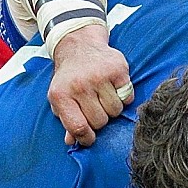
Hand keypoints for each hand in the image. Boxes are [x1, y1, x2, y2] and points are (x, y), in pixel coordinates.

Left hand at [47, 26, 130, 145]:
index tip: (90, 138)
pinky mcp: (118, 69)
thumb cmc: (69, 77)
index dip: (86, 138)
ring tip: (103, 96)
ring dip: (112, 108)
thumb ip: (66, 120)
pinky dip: (123, 97)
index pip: (78, 127)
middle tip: (95, 107)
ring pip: (115, 111)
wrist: (79, 45)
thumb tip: (72, 142)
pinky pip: (127, 97)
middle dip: (99, 120)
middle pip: (100, 121)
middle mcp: (79, 85)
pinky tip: (113, 87)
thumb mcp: (60, 98)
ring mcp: (99, 76)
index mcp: (61, 95)